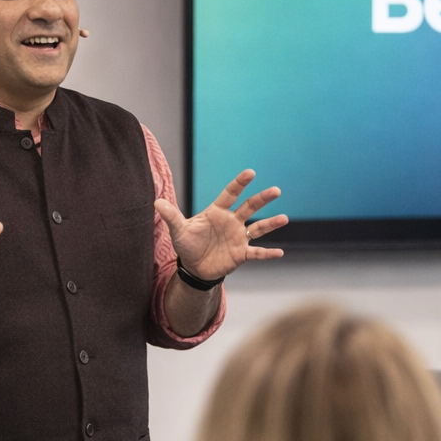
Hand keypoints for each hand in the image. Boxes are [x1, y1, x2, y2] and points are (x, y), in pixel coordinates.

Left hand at [155, 169, 287, 281]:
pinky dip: (267, 253)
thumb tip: (156, 202)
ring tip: (284, 218)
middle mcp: (232, 222)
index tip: (250, 173)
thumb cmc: (187, 245)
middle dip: (262, 199)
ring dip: (271, 224)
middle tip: (276, 190)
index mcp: (218, 212)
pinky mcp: (241, 254)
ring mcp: (238, 237)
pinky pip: (257, 253)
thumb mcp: (178, 230)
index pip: (230, 194)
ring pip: (258, 228)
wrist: (194, 267)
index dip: (239, 184)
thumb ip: (171, 216)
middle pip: (250, 207)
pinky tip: (279, 252)